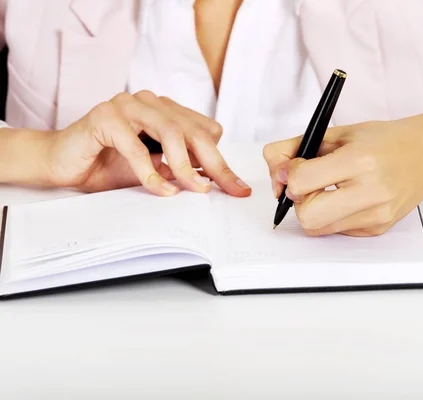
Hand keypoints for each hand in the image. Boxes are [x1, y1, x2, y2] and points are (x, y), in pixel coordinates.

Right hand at [42, 91, 250, 196]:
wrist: (61, 163)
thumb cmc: (107, 165)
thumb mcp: (154, 171)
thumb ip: (180, 170)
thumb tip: (213, 181)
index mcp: (166, 111)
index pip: (205, 132)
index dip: (220, 160)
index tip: (235, 188)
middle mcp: (150, 102)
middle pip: (195, 131)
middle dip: (215, 164)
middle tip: (230, 190)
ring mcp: (128, 105)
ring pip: (172, 133)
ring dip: (186, 166)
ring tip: (195, 190)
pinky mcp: (106, 116)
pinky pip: (137, 146)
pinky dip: (152, 172)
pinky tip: (163, 190)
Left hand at [264, 111, 422, 236]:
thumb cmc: (382, 140)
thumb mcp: (338, 132)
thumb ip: (296, 146)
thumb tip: (274, 173)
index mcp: (359, 160)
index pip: (301, 182)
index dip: (289, 175)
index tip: (295, 167)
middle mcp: (371, 191)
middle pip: (307, 216)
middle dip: (298, 201)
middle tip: (309, 185)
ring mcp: (376, 215)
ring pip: (317, 229)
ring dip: (312, 210)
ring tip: (328, 190)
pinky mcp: (378, 229)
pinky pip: (336, 231)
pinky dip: (331, 217)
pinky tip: (347, 198)